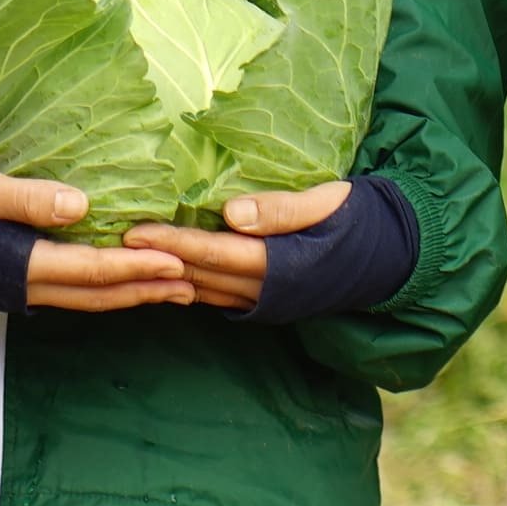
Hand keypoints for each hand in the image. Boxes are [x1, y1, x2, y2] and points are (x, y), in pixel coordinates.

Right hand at [0, 156, 195, 311]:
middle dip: (145, 290)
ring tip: (171, 291)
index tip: (175, 262)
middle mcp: (24, 285)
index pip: (90, 270)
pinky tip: (124, 281)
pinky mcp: (17, 281)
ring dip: (131, 295)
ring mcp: (21, 289)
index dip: (134, 267)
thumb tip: (80, 205)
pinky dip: (106, 290)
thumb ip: (26, 198)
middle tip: (191, 285)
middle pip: (97, 295)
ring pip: (87, 300)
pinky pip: (73, 293)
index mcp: (18, 262)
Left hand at [124, 181, 351, 311]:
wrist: (395, 254)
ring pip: (204, 290)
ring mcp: (266, 301)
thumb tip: (230, 213)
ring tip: (127, 259)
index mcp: (282, 265)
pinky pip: (218, 295)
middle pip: (199, 276)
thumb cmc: (362, 218)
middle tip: (111, 244)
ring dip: (165, 275)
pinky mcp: (267, 299)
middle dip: (155, 261)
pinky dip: (189, 283)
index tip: (133, 232)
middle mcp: (268, 291)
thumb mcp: (330, 204)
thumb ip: (282, 209)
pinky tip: (164, 274)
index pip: (214, 254)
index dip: (171, 243)